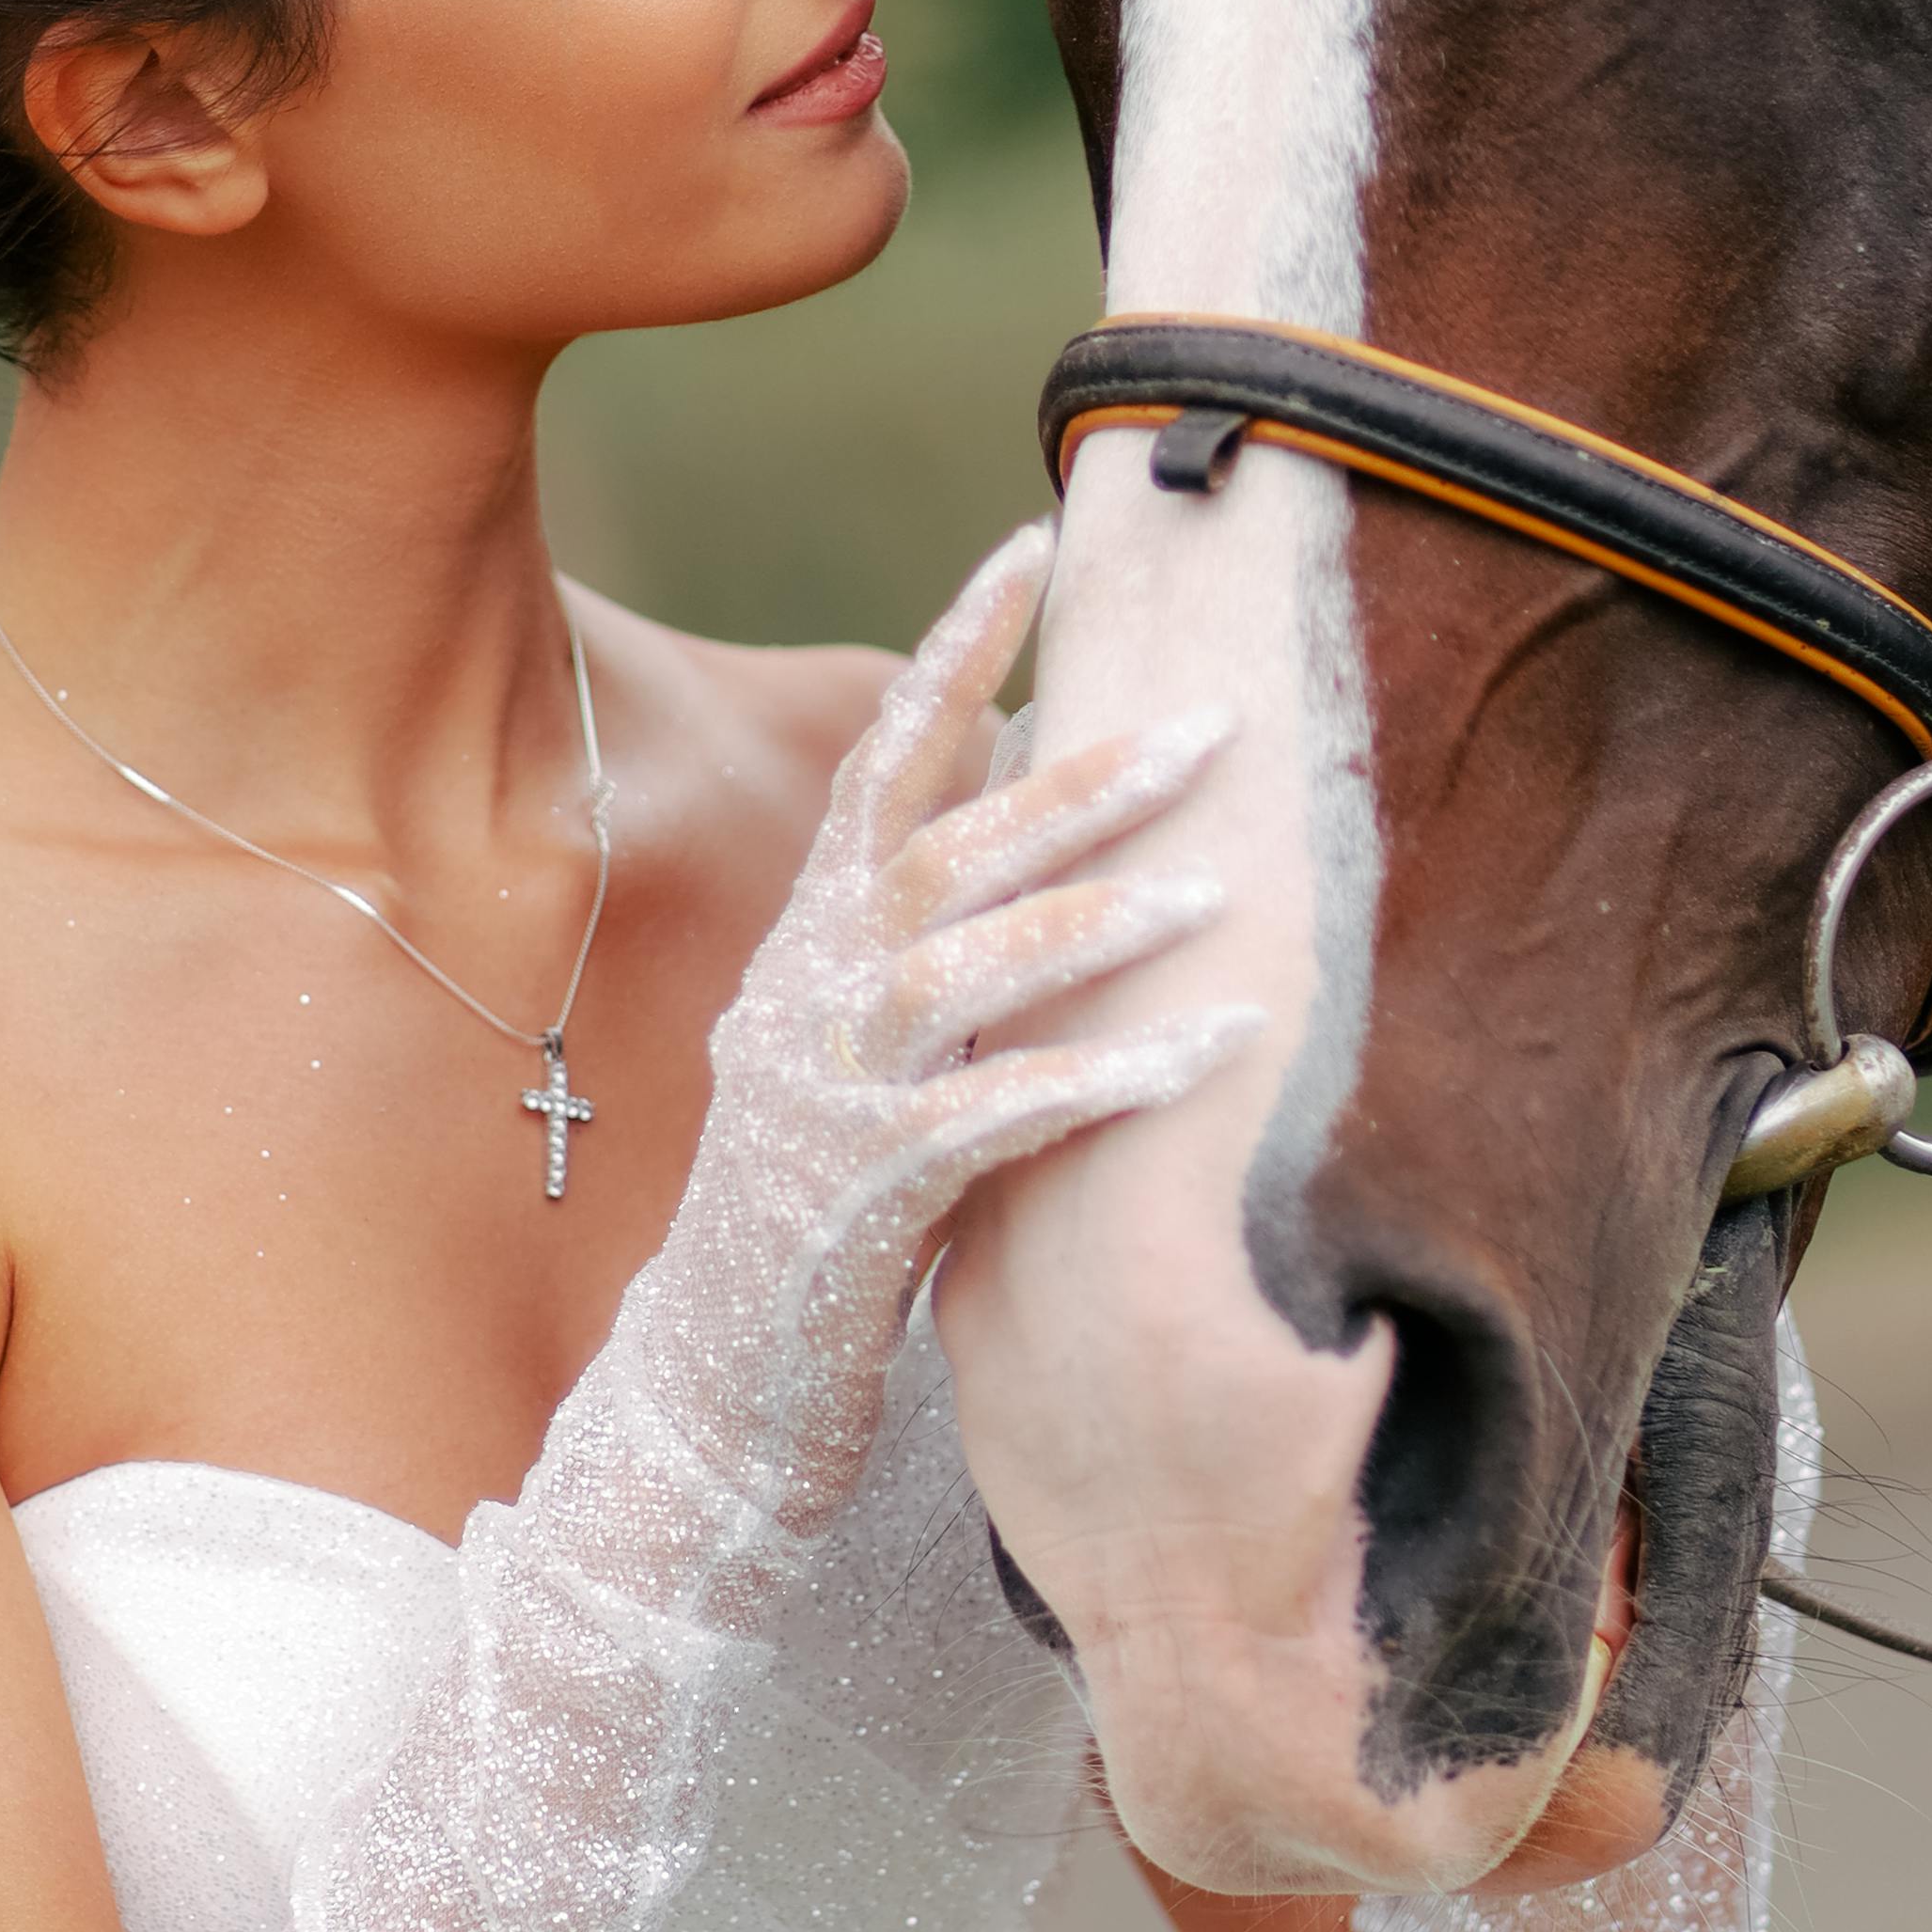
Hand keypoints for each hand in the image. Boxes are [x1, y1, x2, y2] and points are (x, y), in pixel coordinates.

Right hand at [642, 527, 1257, 1535]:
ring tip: (1215, 897)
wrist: (715, 1386)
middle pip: (941, 847)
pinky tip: (1205, 1055)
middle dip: (1076, 781)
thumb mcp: (856, 1045)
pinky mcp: (865, 1196)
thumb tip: (1032, 792)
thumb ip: (922, 934)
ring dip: (1096, 925)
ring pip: (965, 970)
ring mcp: (826, 1093)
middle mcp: (806, 994)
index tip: (1032, 545)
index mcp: (808, 941)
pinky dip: (1104, 1080)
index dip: (951, 648)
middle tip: (1207, 727)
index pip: (879, 760)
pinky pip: (997, 1116)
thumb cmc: (815, 1208)